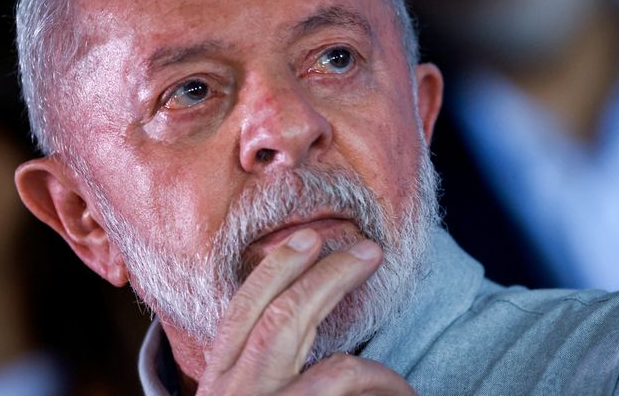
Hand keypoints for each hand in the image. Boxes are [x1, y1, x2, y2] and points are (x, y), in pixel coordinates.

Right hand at [197, 228, 415, 394]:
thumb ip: (257, 367)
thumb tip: (301, 317)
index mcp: (218, 383)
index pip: (242, 312)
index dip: (275, 270)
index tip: (309, 239)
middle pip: (280, 322)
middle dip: (327, 279)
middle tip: (369, 253)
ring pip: (332, 373)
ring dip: (377, 366)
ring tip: (400, 370)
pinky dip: (385, 392)